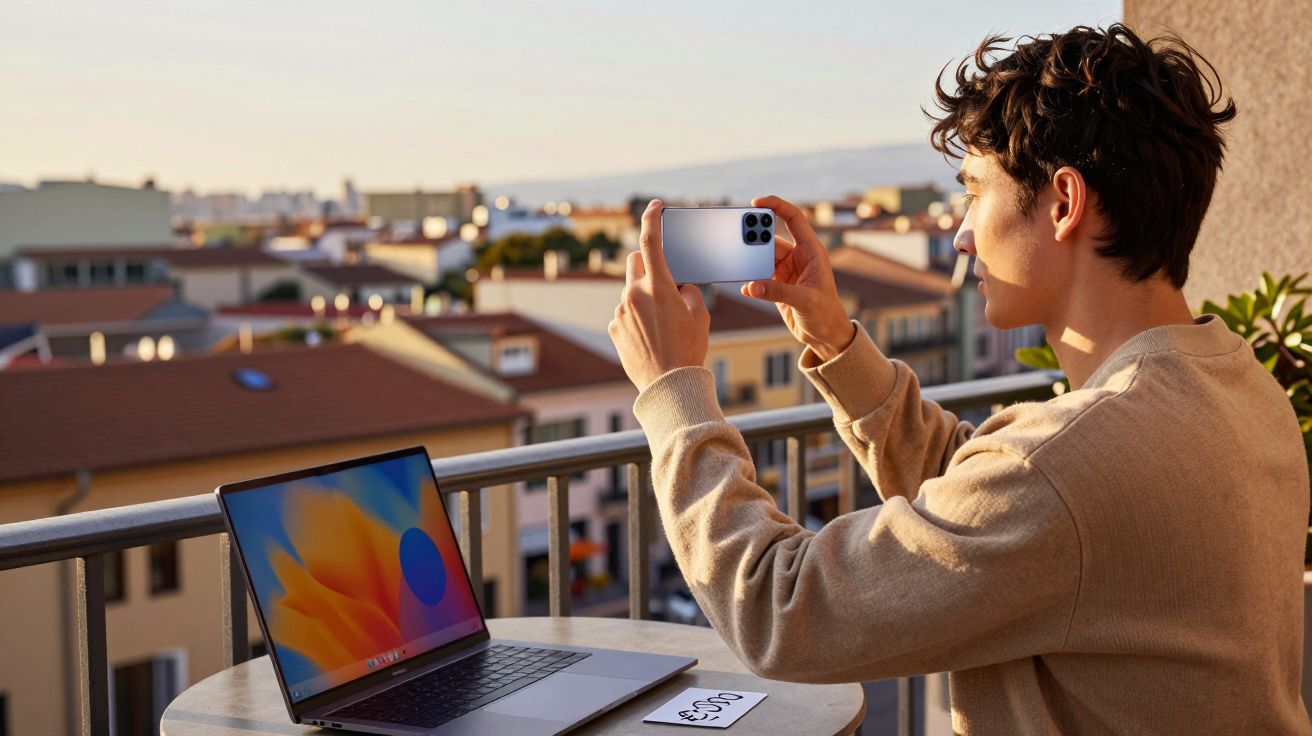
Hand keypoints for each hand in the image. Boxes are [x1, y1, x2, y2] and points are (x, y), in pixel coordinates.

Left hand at [608, 200, 710, 391]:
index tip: (655, 205)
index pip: (651, 240)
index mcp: (658, 286)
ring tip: (662, 322)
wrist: (669, 385)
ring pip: (630, 289)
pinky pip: (625, 312)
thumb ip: (689, 291)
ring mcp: (621, 311)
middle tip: (662, 277)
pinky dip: (636, 316)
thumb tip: (678, 285)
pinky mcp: (614, 327)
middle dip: (647, 262)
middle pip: (634, 261)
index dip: (652, 218)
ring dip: (643, 295)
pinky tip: (651, 336)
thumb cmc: (689, 349)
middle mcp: (634, 294)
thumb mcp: (700, 315)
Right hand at [742, 195, 853, 360]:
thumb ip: (778, 292)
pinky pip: (758, 277)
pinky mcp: (777, 286)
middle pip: (771, 238)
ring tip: (738, 263)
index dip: (776, 206)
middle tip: (738, 235)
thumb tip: (752, 286)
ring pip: (761, 257)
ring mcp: (786, 271)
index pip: (794, 218)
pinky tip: (746, 288)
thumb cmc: (826, 314)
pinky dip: (750, 281)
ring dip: (750, 261)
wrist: (825, 336)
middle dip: (755, 236)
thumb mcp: (805, 301)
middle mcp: (798, 257)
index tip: (755, 203)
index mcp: (811, 251)